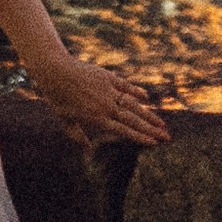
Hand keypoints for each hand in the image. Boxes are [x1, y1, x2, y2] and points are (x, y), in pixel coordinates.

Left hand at [31, 53, 168, 148]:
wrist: (55, 71)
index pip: (124, 130)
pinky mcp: (107, 77)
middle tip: (166, 137)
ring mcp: (108, 90)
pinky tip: (145, 98)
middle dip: (151, 129)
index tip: (154, 143)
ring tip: (161, 123)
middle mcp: (106, 106)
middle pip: (134, 120)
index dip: (140, 137)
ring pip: (133, 104)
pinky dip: (136, 91)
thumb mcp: (65, 121)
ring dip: (148, 114)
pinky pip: (125, 86)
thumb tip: (88, 150)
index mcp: (97, 118)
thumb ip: (77, 136)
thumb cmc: (57, 98)